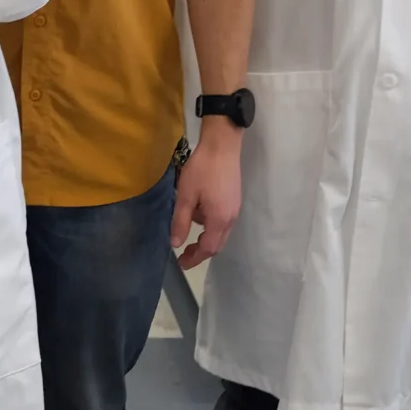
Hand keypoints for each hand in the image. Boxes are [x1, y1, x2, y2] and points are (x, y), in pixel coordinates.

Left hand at [172, 123, 243, 269]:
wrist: (222, 146)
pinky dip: (209, 225)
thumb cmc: (202, 170)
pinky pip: (222, 221)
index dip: (194, 258)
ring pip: (220, 233)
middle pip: (217, 244)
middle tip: (183, 255)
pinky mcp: (234, 200)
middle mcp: (231, 219)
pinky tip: (197, 211)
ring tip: (186, 227)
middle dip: (200, 252)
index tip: (181, 263)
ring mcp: (235, 210)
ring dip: (205, 237)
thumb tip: (176, 244)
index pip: (208, 248)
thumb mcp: (186, 196)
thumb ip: (181, 222)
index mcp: (219, 220)